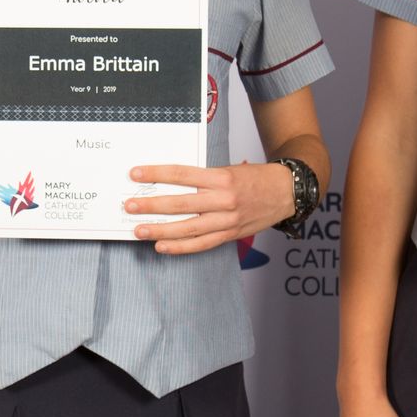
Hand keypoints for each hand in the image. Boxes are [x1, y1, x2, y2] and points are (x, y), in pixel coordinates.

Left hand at [125, 161, 295, 253]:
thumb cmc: (256, 179)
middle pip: (181, 203)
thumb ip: (203, 177)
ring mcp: (227, 220)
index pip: (183, 174)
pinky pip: (201, 244)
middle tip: (130, 206)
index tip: (136, 174)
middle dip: (152, 205)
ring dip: (160, 230)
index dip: (157, 174)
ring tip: (139, 230)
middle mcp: (224, 200)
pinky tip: (162, 246)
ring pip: (188, 228)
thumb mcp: (229, 169)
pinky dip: (180, 247)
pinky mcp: (230, 235)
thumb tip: (170, 181)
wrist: (286, 193)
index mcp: (221, 177)